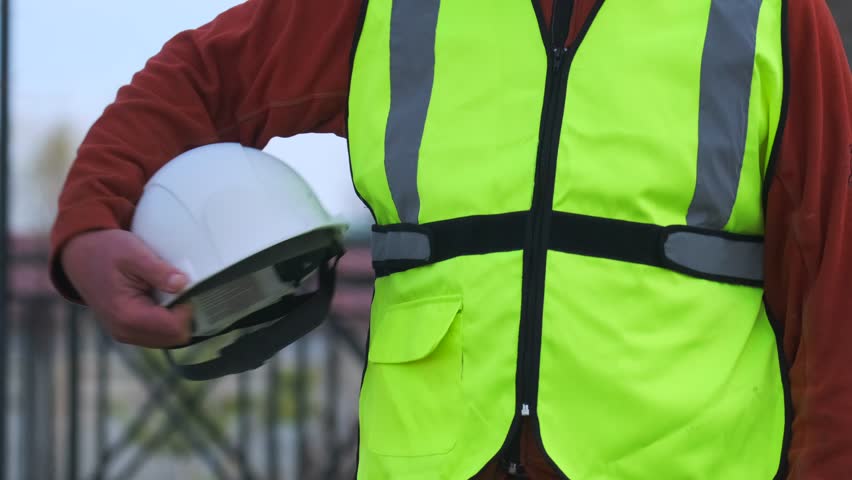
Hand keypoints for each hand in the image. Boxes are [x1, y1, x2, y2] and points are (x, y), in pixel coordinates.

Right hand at [61, 229, 192, 347]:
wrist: (80, 255)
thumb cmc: (107, 251)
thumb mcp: (134, 254)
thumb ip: (158, 271)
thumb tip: (182, 284)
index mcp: (128, 316)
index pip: (175, 328)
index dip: (190, 309)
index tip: (192, 288)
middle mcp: (125, 331)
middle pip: (175, 338)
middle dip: (187, 317)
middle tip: (188, 290)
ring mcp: (126, 333)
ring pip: (168, 338)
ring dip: (177, 319)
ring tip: (175, 292)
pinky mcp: (128, 330)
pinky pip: (158, 333)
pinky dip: (168, 320)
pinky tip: (167, 299)